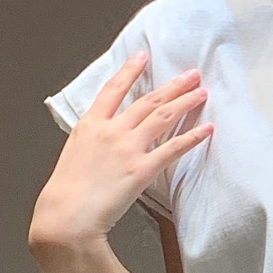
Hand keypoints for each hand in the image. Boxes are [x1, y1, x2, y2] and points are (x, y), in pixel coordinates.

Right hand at [30, 54, 210, 246]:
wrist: (65, 217)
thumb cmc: (66, 193)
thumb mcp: (74, 154)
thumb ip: (93, 140)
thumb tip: (106, 136)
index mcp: (90, 125)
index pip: (113, 89)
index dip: (130, 70)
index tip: (143, 55)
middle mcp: (111, 131)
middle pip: (148, 100)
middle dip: (173, 85)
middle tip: (192, 74)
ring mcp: (127, 148)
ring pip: (163, 116)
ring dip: (185, 102)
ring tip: (201, 92)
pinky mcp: (141, 169)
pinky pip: (173, 148)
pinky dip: (192, 137)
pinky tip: (206, 129)